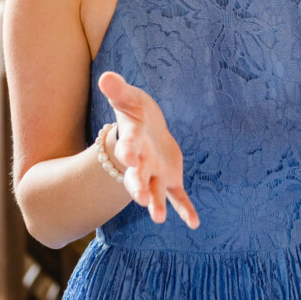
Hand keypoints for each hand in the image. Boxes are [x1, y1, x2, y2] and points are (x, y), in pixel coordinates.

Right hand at [97, 71, 198, 228]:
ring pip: (154, 190)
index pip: (128, 145)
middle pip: (137, 176)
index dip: (128, 150)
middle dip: (137, 186)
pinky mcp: (170, 179)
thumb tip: (106, 76)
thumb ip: (118, 90)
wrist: (147, 131)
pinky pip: (178, 196)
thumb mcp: (130, 99)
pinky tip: (194, 224)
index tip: (128, 156)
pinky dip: (185, 209)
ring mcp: (155, 173)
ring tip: (157, 218)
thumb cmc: (136, 112)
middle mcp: (141, 161)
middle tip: (140, 198)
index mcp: (132, 140)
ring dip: (155, 203)